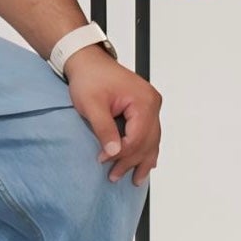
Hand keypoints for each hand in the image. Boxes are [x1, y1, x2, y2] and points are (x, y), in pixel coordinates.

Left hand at [66, 50, 162, 182]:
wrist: (88, 62)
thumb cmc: (90, 78)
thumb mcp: (92, 105)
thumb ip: (104, 129)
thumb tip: (114, 151)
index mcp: (143, 101)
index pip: (137, 136)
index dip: (121, 152)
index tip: (102, 159)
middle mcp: (152, 102)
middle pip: (147, 140)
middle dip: (132, 161)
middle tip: (114, 176)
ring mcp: (151, 105)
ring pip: (152, 139)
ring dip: (142, 159)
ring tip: (136, 178)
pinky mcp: (145, 107)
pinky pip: (150, 132)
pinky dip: (146, 148)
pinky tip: (146, 162)